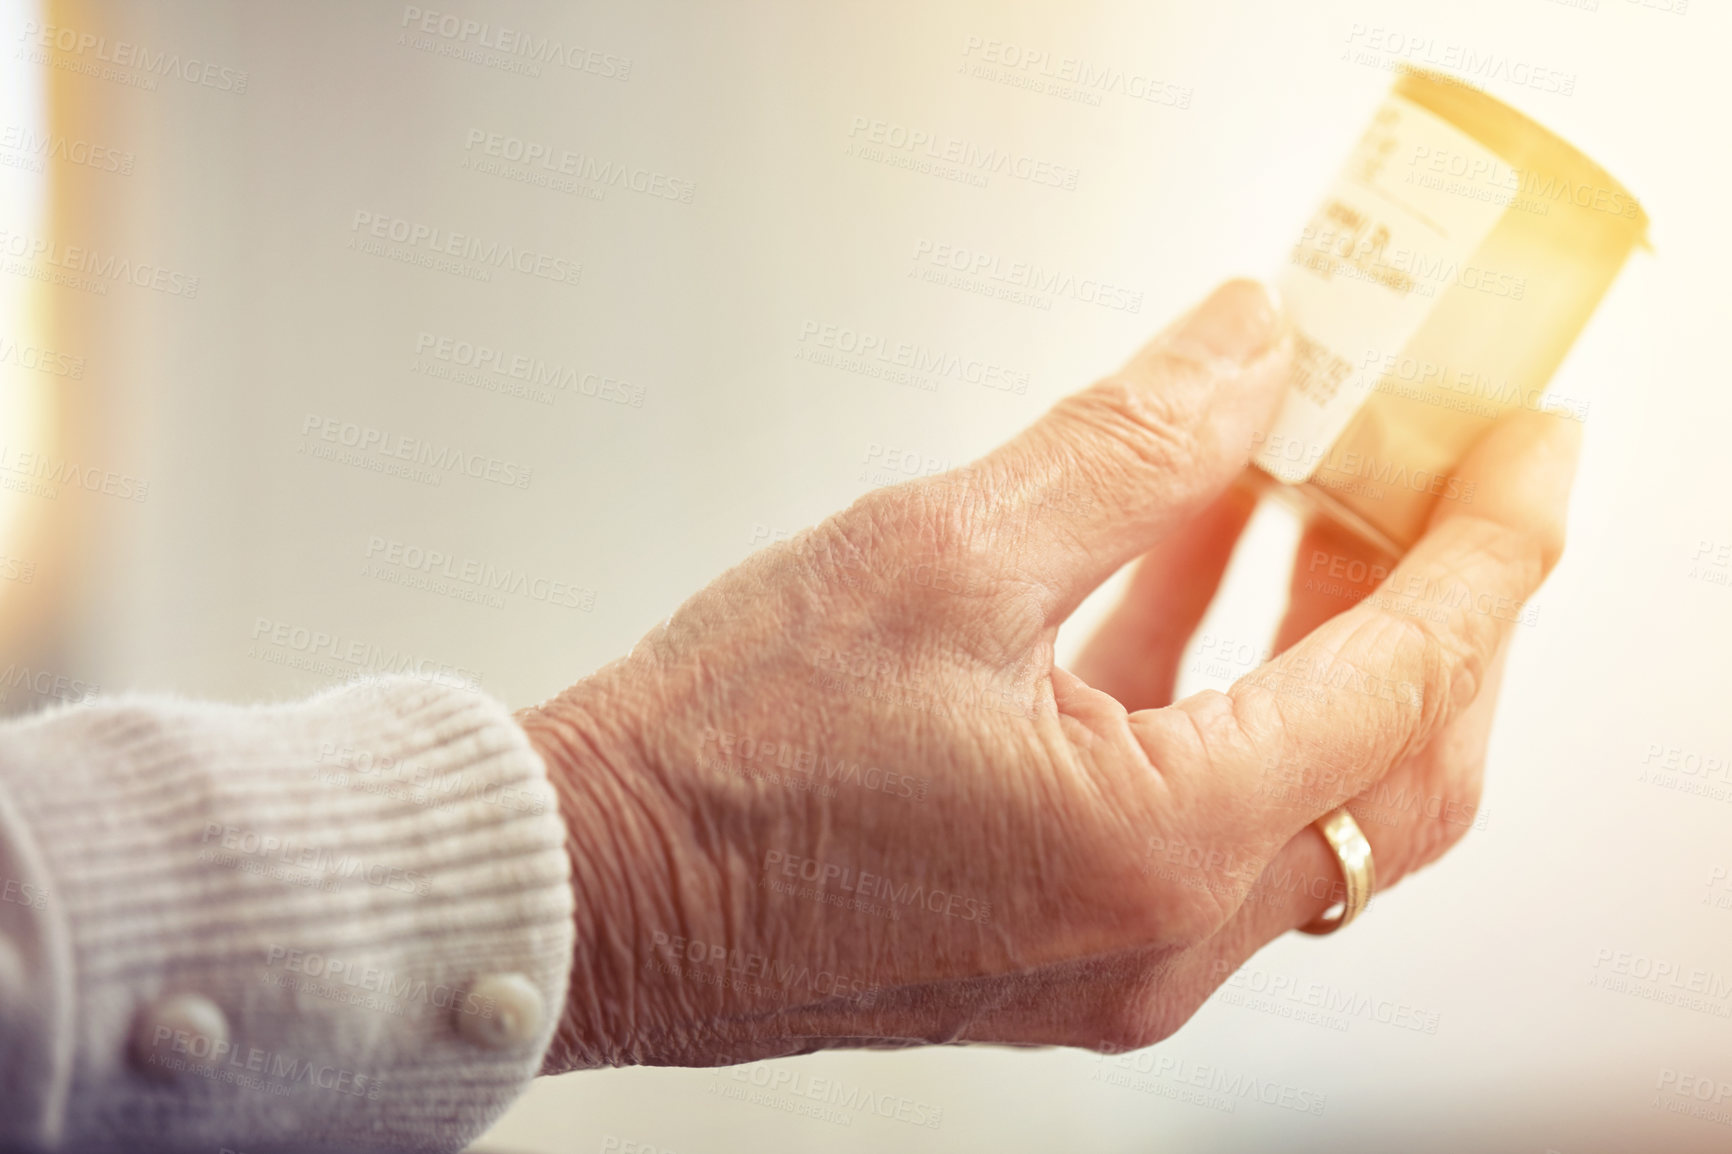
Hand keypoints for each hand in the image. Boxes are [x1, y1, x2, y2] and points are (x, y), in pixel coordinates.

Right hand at [519, 280, 1579, 1070]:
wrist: (596, 888)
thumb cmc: (725, 757)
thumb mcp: (940, 551)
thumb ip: (1128, 447)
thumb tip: (1245, 354)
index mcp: (1154, 844)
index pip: (1404, 678)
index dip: (1490, 547)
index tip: (1527, 449)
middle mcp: (1162, 937)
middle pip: (1396, 770)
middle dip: (1445, 613)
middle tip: (1443, 477)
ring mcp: (1119, 964)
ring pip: (1312, 806)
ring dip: (1334, 653)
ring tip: (1316, 504)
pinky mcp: (1066, 954)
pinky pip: (1207, 826)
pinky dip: (1230, 705)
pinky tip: (1193, 584)